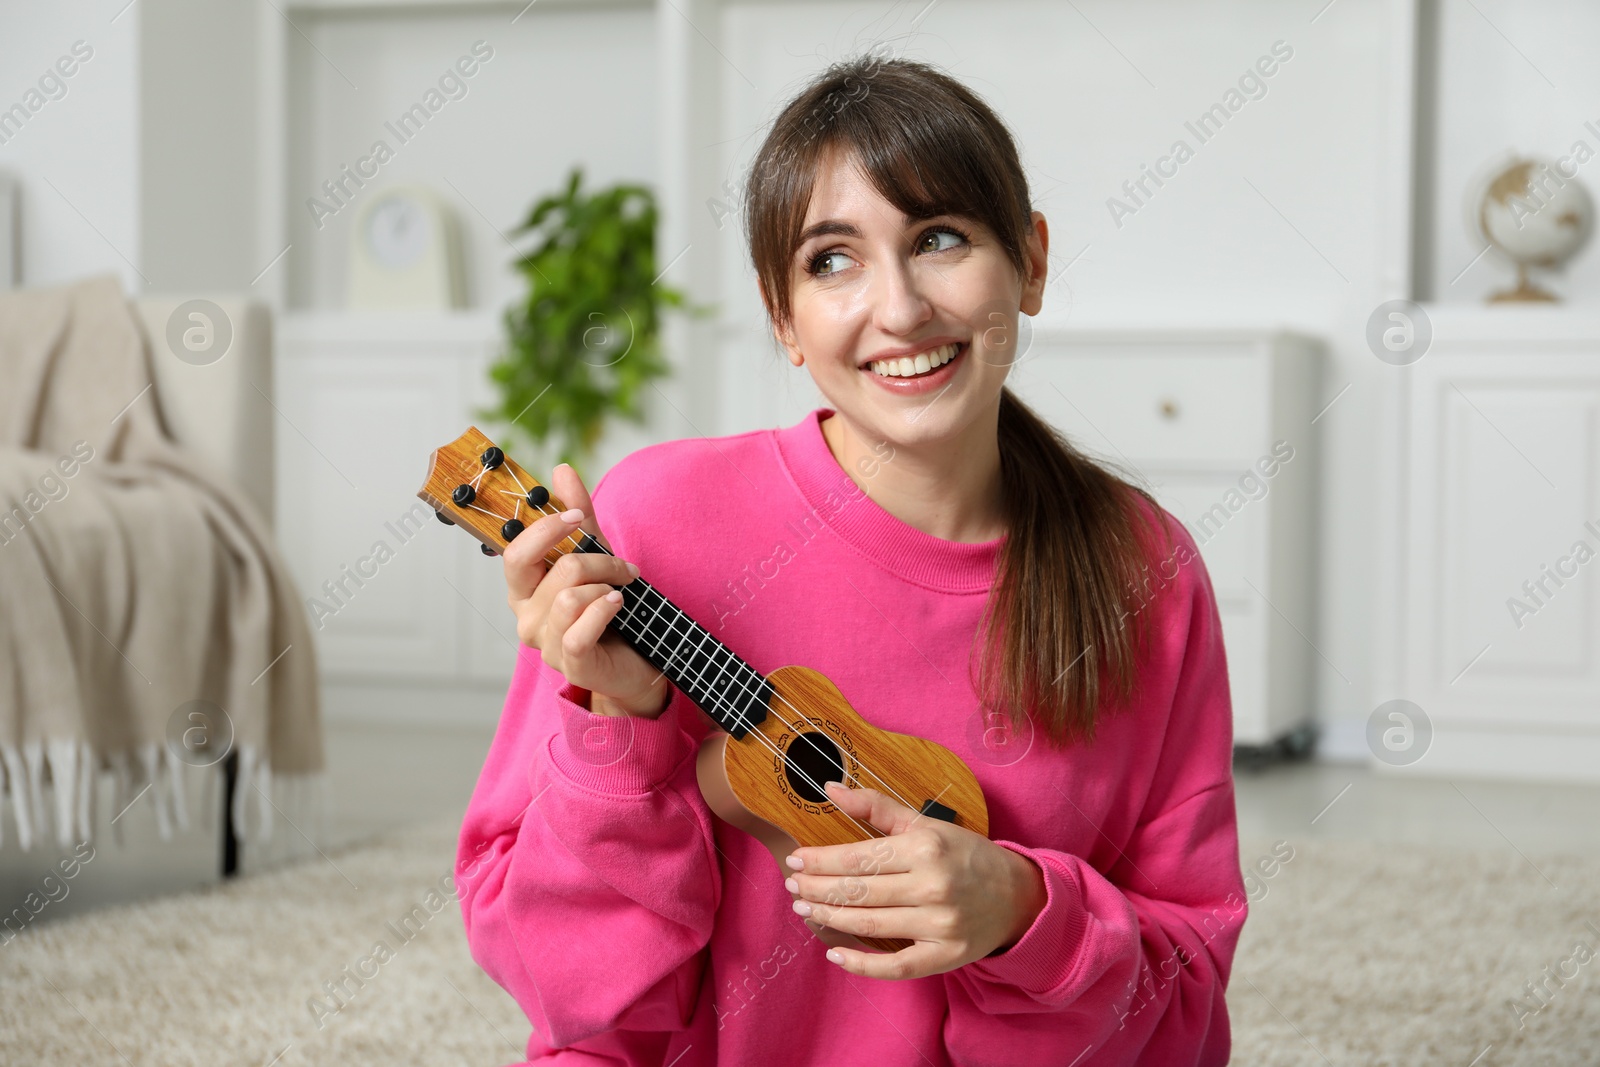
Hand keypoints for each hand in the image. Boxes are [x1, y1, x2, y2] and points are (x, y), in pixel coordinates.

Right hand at [502, 463, 668, 717]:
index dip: (544, 527)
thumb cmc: (609, 608)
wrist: (638, 659)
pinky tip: (618, 605)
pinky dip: (604, 611)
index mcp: (524, 589)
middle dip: (591, 557)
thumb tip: (562, 469)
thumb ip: (579, 516)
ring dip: (606, 584)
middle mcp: (526, 617)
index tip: (578, 516)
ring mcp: (545, 644)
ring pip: (567, 595)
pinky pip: (579, 630)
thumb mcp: (597, 555)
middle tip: (622, 565)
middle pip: (542, 567)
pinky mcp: (571, 664)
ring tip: (622, 590)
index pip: (514, 552)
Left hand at [783, 781, 1047, 979]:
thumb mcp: (926, 824)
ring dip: (830, 918)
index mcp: (926, 848)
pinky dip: (861, 964)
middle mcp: (933, 886)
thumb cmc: (964, 855)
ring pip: (870, 925)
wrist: (1016, 896)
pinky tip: (835, 953)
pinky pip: (896, 967)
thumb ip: (877, 807)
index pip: (860, 857)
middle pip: (859, 892)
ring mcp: (940, 926)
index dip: (821, 861)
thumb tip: (830, 789)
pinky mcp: (945, 957)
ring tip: (805, 909)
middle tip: (792, 887)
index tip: (795, 859)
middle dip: (817, 889)